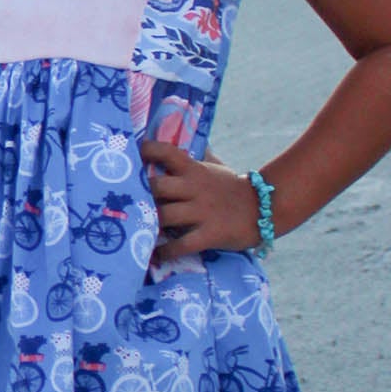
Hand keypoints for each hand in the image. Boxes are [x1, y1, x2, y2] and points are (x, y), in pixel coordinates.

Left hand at [140, 140, 260, 255]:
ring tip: (135, 231)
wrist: (264, 209)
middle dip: (139, 195)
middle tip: (126, 204)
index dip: (147, 151)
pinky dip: (165, 252)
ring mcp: (202, 212)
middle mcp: (195, 188)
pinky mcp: (209, 234)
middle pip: (157, 187)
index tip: (130, 157)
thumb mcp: (216, 167)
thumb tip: (181, 135)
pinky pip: (182, 245)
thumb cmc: (232, 188)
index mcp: (195, 169)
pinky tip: (155, 255)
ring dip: (147, 225)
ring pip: (164, 216)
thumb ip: (197, 155)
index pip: (167, 152)